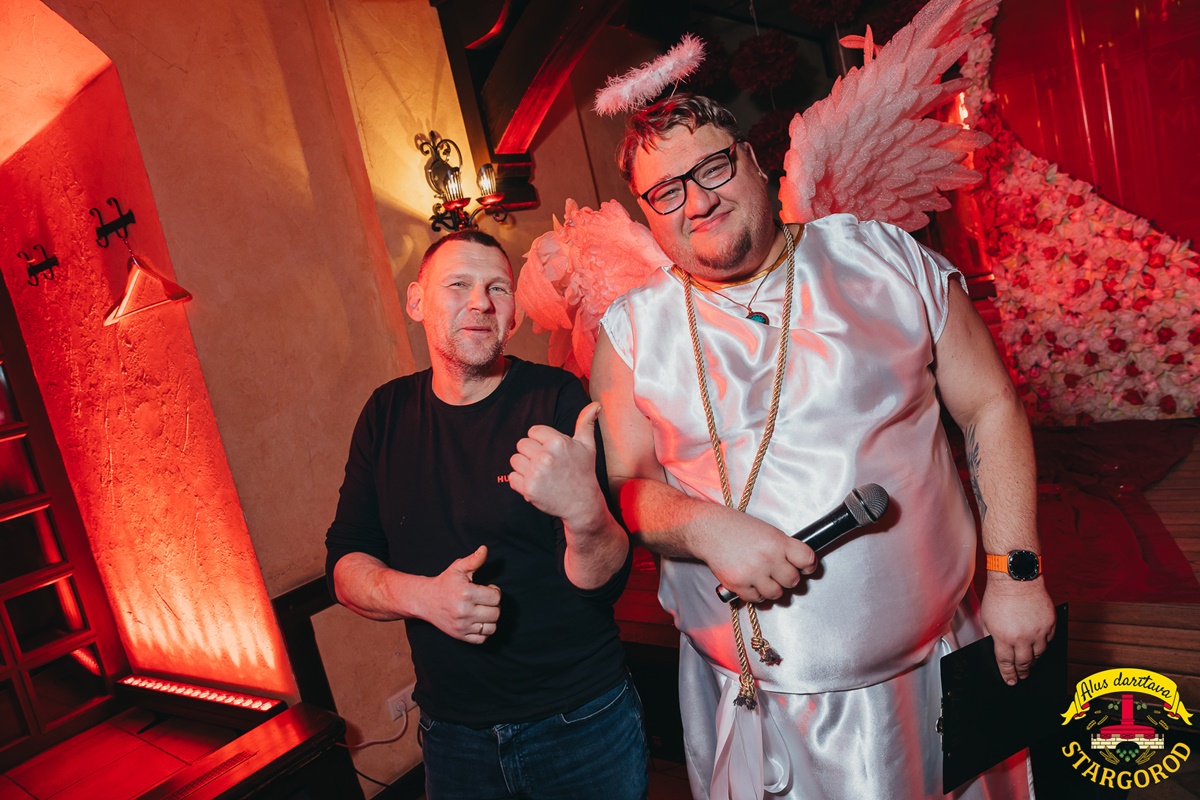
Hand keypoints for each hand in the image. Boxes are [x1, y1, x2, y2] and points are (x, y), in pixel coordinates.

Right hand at [417, 546, 500, 643]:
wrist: (425, 600)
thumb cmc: (445, 583)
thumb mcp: (458, 568)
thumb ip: (474, 559)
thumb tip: (485, 549)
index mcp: (466, 593)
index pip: (496, 597)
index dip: (494, 591)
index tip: (486, 588)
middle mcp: (464, 611)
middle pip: (496, 612)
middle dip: (493, 604)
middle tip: (484, 599)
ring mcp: (462, 626)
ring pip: (492, 627)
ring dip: (490, 618)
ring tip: (482, 610)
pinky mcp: (459, 636)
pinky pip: (482, 638)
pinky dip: (484, 631)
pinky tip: (478, 621)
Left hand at [508, 402, 606, 529]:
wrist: (582, 504)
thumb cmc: (583, 472)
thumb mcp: (587, 446)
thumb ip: (586, 422)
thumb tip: (595, 404)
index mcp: (557, 442)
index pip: (533, 431)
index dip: (540, 441)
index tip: (551, 452)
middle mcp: (545, 456)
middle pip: (522, 444)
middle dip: (532, 453)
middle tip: (546, 464)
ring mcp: (535, 473)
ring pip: (515, 460)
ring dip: (525, 466)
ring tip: (541, 474)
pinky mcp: (528, 489)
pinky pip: (512, 477)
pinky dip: (520, 481)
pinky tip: (536, 484)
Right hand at [700, 512, 816, 603]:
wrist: (709, 530)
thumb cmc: (737, 528)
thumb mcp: (767, 531)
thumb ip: (783, 547)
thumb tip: (798, 566)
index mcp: (778, 541)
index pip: (807, 559)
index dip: (808, 566)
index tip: (804, 568)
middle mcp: (768, 558)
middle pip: (793, 581)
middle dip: (787, 578)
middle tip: (779, 572)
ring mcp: (753, 573)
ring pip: (776, 594)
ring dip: (772, 588)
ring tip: (764, 578)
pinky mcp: (739, 585)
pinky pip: (757, 599)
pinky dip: (755, 593)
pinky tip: (750, 582)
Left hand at [980, 576, 1055, 684]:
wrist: (1016, 578)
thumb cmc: (998, 595)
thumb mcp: (986, 618)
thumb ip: (990, 636)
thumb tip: (994, 650)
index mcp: (1004, 637)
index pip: (1006, 663)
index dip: (1008, 674)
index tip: (1010, 681)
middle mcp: (1023, 637)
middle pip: (1025, 662)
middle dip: (1022, 672)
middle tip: (1022, 676)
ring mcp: (1039, 631)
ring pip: (1039, 654)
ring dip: (1034, 660)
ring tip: (1030, 663)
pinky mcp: (1050, 623)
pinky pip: (1049, 640)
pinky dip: (1044, 645)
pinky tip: (1039, 646)